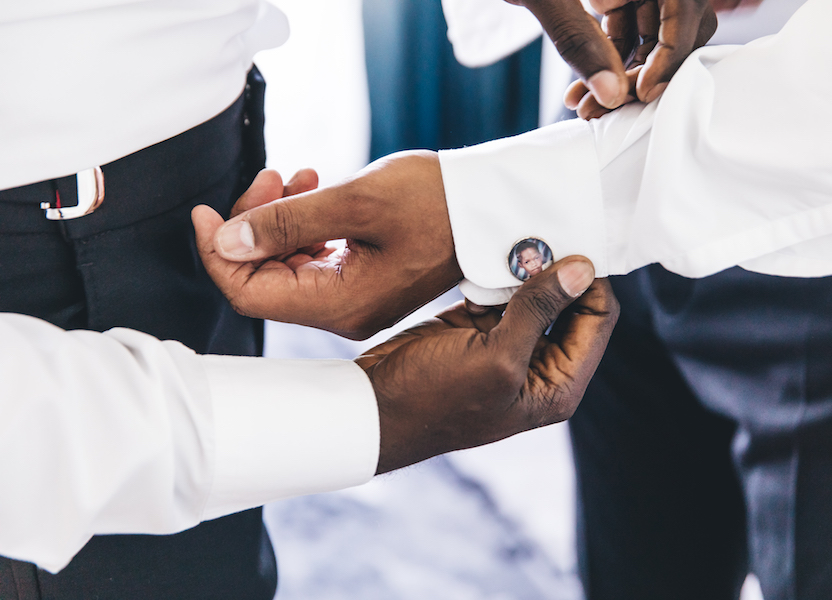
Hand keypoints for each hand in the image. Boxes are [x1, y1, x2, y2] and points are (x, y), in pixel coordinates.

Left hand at [192, 151, 460, 339]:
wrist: (488, 207)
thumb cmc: (435, 201)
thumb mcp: (354, 202)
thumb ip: (285, 223)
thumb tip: (224, 241)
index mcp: (339, 304)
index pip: (249, 293)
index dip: (216, 253)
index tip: (204, 211)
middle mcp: (343, 312)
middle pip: (264, 278)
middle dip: (253, 225)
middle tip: (273, 177)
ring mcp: (354, 299)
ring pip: (286, 266)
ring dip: (279, 221)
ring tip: (298, 177)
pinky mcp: (364, 282)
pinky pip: (313, 261)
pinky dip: (304, 227)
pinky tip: (314, 192)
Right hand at [357, 256, 618, 473]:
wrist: (373, 406)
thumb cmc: (434, 397)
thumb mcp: (495, 359)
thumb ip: (539, 312)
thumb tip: (582, 270)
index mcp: (557, 383)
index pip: (597, 321)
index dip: (590, 283)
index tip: (573, 245)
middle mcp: (539, 364)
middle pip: (570, 303)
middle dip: (558, 269)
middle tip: (540, 233)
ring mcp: (508, 343)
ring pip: (534, 292)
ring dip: (526, 266)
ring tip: (517, 236)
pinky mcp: (478, 326)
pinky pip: (500, 290)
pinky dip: (496, 272)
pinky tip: (490, 250)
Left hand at [562, 0, 760, 118]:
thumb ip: (576, 39)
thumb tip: (610, 94)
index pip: (686, 6)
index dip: (672, 52)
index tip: (643, 91)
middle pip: (676, 23)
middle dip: (645, 71)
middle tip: (609, 105)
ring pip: (648, 34)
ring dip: (621, 76)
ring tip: (585, 107)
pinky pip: (623, 31)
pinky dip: (604, 63)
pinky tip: (578, 92)